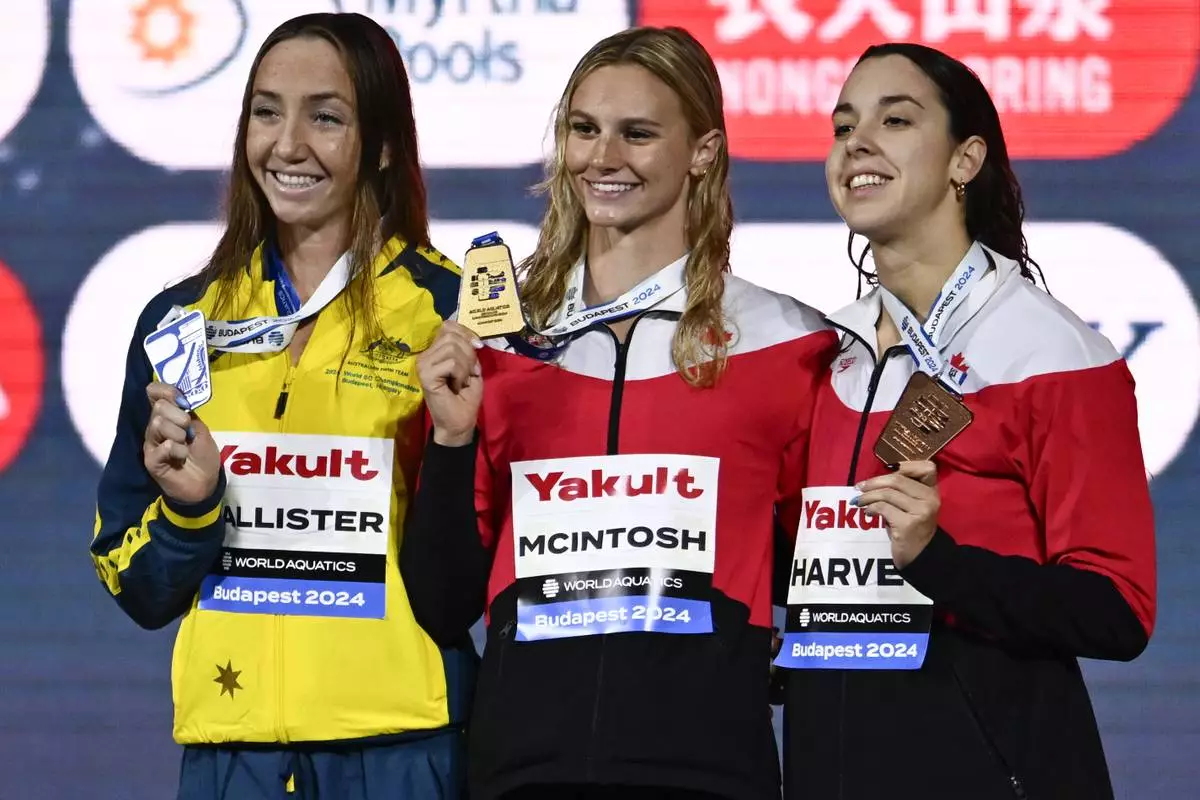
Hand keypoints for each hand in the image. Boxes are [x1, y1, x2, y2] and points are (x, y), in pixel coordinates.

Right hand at [143, 382, 220, 504]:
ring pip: (158, 424)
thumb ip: (189, 414)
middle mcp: (155, 426)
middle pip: (159, 407)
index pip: (154, 392)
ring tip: (185, 447)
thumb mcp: (201, 430)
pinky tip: (181, 458)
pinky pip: (164, 446)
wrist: (205, 483)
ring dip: (179, 435)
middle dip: (179, 417)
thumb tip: (179, 399)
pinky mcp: (151, 460)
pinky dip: (178, 451)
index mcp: (167, 416)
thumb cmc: (203, 455)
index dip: (165, 390)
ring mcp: (151, 443)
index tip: (180, 399)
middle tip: (188, 432)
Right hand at [417, 321, 482, 446]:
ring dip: (465, 365)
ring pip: (452, 347)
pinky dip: (461, 374)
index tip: (477, 346)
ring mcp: (423, 364)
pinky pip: (451, 362)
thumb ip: (468, 350)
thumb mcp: (470, 368)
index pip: (447, 326)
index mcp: (434, 351)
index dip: (465, 332)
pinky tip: (456, 386)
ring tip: (461, 380)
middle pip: (451, 335)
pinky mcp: (425, 375)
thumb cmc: (464, 398)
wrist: (458, 423)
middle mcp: (425, 355)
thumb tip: (472, 339)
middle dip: (468, 353)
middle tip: (469, 372)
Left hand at [854, 461, 939, 568]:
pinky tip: (867, 512)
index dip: (906, 465)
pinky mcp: (908, 524)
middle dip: (874, 482)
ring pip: (887, 494)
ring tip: (859, 501)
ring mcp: (921, 511)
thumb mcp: (911, 506)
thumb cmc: (911, 528)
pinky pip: (883, 508)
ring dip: (868, 496)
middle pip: (897, 479)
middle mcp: (930, 499)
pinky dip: (870, 508)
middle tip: (859, 487)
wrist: (920, 556)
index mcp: (932, 491)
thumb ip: (902, 490)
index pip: (926, 467)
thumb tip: (874, 479)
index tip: (886, 469)